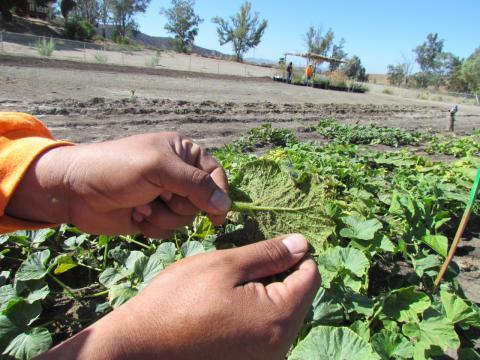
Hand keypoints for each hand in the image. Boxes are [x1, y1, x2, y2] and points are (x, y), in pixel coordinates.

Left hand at [6, 132, 229, 235]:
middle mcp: (177, 175)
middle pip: (202, 201)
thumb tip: (225, 205)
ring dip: (163, 216)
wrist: (75, 190)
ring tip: (141, 204)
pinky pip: (168, 230)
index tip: (218, 214)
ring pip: (185, 218)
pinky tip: (135, 214)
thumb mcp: (159, 169)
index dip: (219, 194)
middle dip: (179, 204)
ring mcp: (165, 197)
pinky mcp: (153, 216)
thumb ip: (195, 185)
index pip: (215, 174)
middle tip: (159, 195)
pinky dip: (153, 225)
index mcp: (183, 153)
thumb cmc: (117, 168)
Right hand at [41, 234, 319, 359]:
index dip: (295, 253)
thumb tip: (302, 244)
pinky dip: (257, 312)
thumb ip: (269, 255)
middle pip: (300, 296)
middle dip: (280, 273)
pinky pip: (268, 331)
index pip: (310, 276)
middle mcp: (279, 346)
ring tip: (233, 285)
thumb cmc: (179, 299)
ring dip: (268, 292)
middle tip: (244, 264)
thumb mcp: (225, 265)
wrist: (141, 345)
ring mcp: (265, 359)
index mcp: (278, 318)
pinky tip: (228, 306)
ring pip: (284, 314)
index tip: (270, 245)